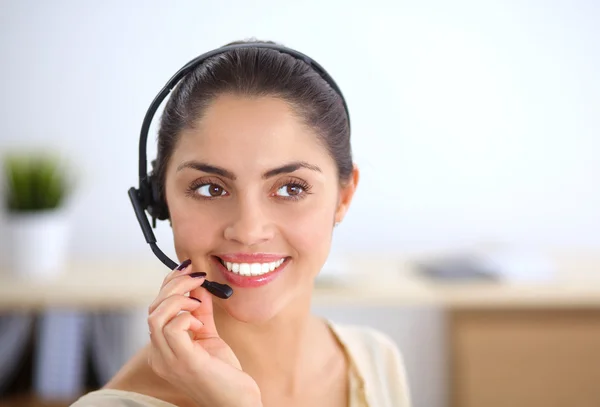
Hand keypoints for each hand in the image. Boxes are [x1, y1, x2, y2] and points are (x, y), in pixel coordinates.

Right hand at [147, 260, 261, 406]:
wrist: (237, 402)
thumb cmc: (224, 374)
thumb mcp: (209, 336)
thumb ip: (202, 313)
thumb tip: (199, 287)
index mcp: (162, 350)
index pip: (154, 309)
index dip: (169, 285)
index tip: (188, 269)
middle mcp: (159, 356)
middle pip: (152, 309)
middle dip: (175, 285)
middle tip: (197, 278)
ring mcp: (168, 361)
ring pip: (156, 316)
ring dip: (179, 299)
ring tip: (199, 303)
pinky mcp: (184, 362)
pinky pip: (172, 329)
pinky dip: (187, 317)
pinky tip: (201, 323)